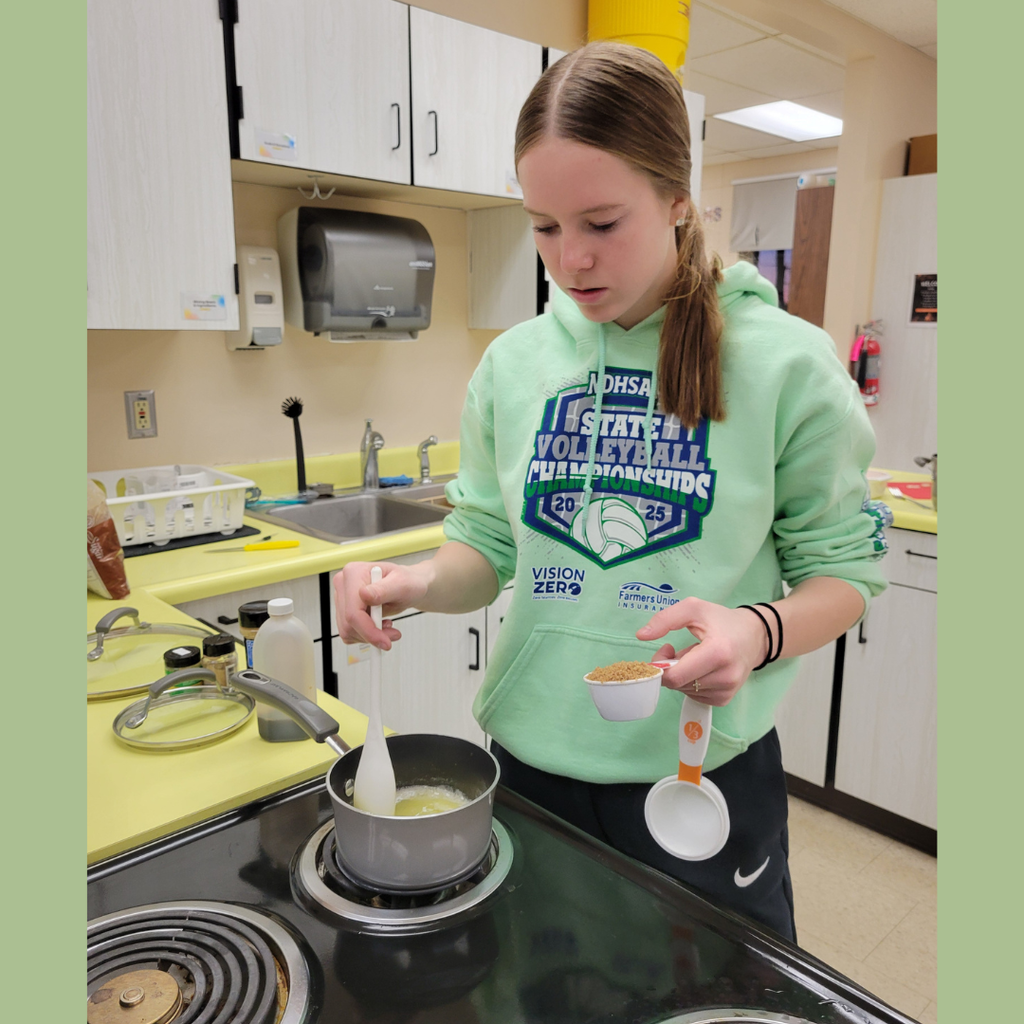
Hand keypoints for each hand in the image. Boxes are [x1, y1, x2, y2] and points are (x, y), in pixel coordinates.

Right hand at [332, 560, 431, 649]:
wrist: (408, 586)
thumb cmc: (407, 582)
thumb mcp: (403, 585)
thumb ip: (384, 590)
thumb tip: (364, 595)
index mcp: (354, 573)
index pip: (353, 611)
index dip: (368, 630)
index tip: (385, 641)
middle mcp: (344, 583)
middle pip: (348, 624)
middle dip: (372, 634)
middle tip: (393, 634)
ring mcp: (342, 597)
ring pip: (347, 631)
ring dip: (369, 635)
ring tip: (388, 626)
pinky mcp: (344, 609)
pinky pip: (349, 632)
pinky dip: (365, 634)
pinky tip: (378, 624)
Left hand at [637, 597, 768, 705]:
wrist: (754, 637)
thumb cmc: (721, 621)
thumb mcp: (694, 608)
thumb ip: (665, 619)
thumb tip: (641, 635)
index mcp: (718, 652)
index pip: (675, 676)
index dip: (660, 666)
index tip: (666, 649)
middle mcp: (725, 676)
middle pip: (677, 684)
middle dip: (670, 668)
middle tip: (677, 650)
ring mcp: (726, 691)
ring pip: (684, 691)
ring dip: (681, 675)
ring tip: (693, 657)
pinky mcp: (725, 699)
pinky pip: (694, 696)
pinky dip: (690, 683)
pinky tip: (701, 669)